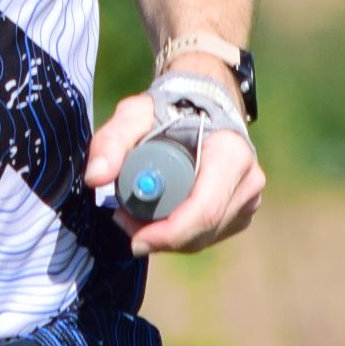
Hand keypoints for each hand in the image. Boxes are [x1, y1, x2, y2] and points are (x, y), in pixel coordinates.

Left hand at [83, 83, 263, 257]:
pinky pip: (207, 236)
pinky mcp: (241, 213)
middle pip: (202, 230)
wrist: (200, 107)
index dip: (168, 233)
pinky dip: (179, 234)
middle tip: (123, 219)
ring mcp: (248, 200)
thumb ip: (111, 141)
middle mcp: (248, 181)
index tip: (133, 237)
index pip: (205, 210)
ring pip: (204, 238)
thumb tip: (96, 178)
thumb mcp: (133, 115)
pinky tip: (159, 214)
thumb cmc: (168, 110)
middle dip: (160, 236)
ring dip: (167, 237)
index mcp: (232, 154)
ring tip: (135, 211)